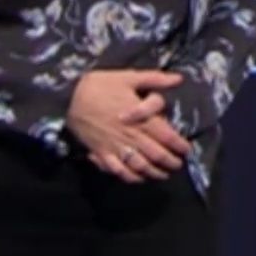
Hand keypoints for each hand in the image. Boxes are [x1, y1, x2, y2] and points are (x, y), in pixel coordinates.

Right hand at [68, 70, 192, 183]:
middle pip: (156, 154)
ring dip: (154, 173)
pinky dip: (130, 177)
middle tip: (178, 165)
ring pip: (139, 165)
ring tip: (163, 175)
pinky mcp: (101, 153)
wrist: (68, 97)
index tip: (187, 150)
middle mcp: (131, 135)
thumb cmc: (100, 85)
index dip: (180, 145)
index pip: (167, 136)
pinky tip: (138, 179)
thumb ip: (155, 79)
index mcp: (141, 118)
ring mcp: (115, 146)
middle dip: (170, 162)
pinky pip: (118, 170)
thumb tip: (179, 78)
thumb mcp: (128, 77)